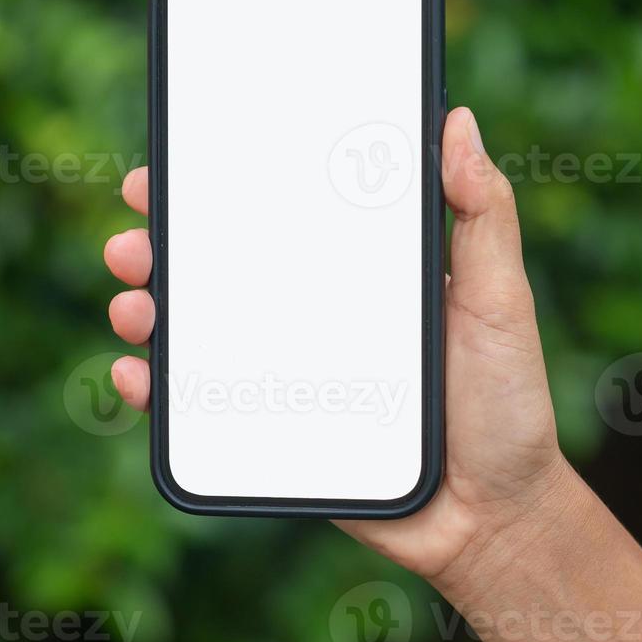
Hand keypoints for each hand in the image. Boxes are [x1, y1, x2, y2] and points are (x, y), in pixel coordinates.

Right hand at [101, 106, 573, 589]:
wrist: (494, 519)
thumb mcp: (501, 299)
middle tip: (136, 236)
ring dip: (147, 307)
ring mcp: (283, 373)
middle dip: (162, 243)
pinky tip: (135, 374)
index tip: (178, 159)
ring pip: (194, 331)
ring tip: (135, 303)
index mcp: (354, 271)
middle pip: (217, 267)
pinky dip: (154, 388)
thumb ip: (484, 214)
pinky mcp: (270, 431)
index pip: (276, 214)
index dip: (220, 185)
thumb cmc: (507, 405)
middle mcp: (308, 314)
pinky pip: (198, 405)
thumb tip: (457, 121)